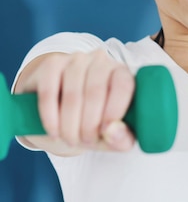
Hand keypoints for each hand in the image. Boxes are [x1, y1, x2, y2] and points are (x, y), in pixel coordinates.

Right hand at [15, 50, 135, 154]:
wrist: (60, 115)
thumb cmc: (93, 124)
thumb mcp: (111, 136)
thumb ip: (121, 139)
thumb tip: (112, 132)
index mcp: (122, 74)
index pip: (123, 85)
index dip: (114, 111)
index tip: (104, 133)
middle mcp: (101, 61)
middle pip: (95, 92)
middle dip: (89, 126)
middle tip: (85, 142)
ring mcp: (75, 60)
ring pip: (72, 95)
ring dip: (70, 125)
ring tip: (71, 140)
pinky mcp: (51, 64)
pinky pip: (49, 93)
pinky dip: (50, 118)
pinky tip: (54, 132)